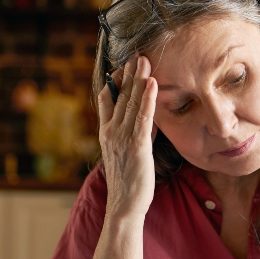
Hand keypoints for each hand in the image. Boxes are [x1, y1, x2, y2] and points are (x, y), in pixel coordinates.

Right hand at [97, 55, 158, 220]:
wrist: (124, 206)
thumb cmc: (129, 182)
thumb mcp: (131, 152)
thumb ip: (137, 133)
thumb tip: (149, 117)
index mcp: (107, 132)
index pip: (107, 99)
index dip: (115, 81)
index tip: (123, 64)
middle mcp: (111, 131)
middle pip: (120, 96)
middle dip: (129, 74)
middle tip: (137, 53)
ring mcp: (121, 138)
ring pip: (130, 103)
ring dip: (138, 79)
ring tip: (145, 59)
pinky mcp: (136, 146)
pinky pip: (142, 118)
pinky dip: (148, 99)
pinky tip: (152, 83)